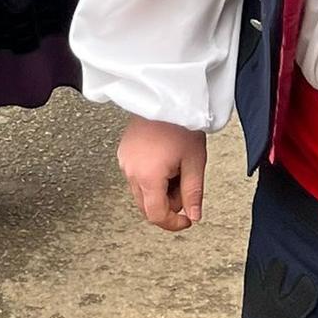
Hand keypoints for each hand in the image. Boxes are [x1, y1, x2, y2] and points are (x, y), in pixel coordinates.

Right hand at [118, 117, 207, 231]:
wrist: (166, 94)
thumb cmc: (180, 122)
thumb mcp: (194, 162)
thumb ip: (193, 194)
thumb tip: (193, 215)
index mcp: (147, 176)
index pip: (156, 215)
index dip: (173, 223)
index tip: (186, 220)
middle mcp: (130, 170)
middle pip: (146, 206)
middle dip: (168, 204)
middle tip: (184, 185)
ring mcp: (124, 160)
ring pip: (141, 191)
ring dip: (159, 189)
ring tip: (175, 166)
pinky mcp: (123, 151)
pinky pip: (135, 175)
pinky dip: (150, 176)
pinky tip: (164, 160)